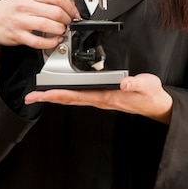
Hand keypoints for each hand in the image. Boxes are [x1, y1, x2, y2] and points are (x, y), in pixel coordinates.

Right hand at [0, 0, 80, 49]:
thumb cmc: (13, 7)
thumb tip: (69, 4)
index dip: (70, 6)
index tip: (74, 12)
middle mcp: (25, 5)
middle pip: (55, 12)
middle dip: (67, 19)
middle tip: (70, 22)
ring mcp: (21, 21)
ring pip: (48, 26)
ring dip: (61, 30)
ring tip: (63, 30)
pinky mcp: (18, 36)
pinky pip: (38, 41)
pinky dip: (51, 42)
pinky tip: (55, 40)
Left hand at [24, 73, 172, 123]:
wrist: (156, 104)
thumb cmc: (150, 95)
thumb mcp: (146, 86)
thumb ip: (134, 84)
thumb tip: (123, 84)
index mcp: (106, 97)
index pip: (76, 95)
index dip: (57, 94)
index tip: (42, 94)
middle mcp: (99, 99)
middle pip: (68, 98)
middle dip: (48, 97)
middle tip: (31, 96)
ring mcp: (99, 99)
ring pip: (72, 98)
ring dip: (55, 95)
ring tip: (40, 93)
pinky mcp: (102, 96)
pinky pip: (79, 95)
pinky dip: (66, 93)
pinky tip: (61, 90)